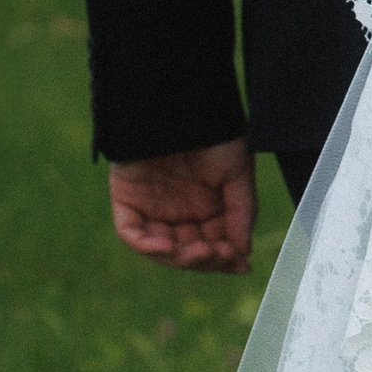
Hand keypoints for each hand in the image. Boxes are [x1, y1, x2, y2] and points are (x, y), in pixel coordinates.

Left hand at [109, 139, 256, 274]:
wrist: (181, 106)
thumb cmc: (214, 135)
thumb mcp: (239, 173)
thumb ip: (242, 213)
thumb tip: (244, 252)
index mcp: (207, 207)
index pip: (214, 245)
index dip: (226, 259)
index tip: (241, 265)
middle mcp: (179, 213)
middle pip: (189, 253)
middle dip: (206, 259)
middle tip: (221, 254)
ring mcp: (152, 209)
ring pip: (162, 249)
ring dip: (180, 257)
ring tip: (199, 252)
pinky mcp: (128, 202)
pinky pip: (133, 234)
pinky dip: (148, 245)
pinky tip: (168, 246)